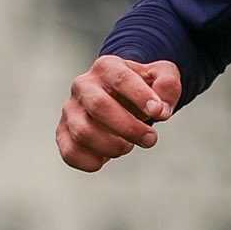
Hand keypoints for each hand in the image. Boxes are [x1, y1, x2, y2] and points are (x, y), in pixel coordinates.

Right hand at [56, 56, 181, 172]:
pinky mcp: (63, 133)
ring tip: (127, 146)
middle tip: (151, 139)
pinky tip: (107, 157)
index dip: (141, 96)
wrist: (120, 98)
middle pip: (99, 106)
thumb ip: (167, 86)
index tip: (160, 113)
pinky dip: (93, 162)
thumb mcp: (161, 77)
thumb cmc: (142, 89)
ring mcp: (70, 110)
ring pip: (84, 132)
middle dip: (129, 128)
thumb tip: (162, 110)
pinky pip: (70, 153)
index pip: (120, 78)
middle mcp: (82, 85)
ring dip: (114, 147)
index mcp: (106, 67)